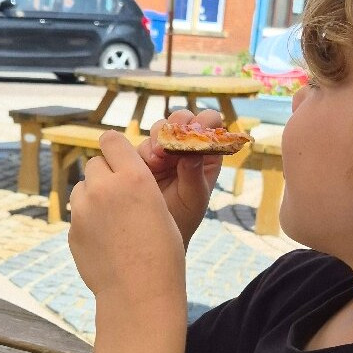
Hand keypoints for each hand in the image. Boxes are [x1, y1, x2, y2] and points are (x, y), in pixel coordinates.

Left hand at [68, 131, 186, 304]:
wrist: (140, 294)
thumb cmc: (162, 253)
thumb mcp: (161, 209)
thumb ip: (136, 186)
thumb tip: (115, 174)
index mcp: (135, 177)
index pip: (111, 140)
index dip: (116, 149)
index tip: (121, 159)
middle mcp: (105, 188)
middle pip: (95, 163)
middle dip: (105, 175)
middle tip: (121, 196)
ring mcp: (83, 210)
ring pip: (82, 188)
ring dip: (93, 196)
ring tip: (114, 221)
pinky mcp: (72, 230)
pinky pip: (78, 215)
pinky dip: (89, 222)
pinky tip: (107, 241)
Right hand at [139, 108, 223, 247]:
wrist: (155, 234)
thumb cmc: (184, 219)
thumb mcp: (194, 200)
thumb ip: (194, 175)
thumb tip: (192, 151)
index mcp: (207, 153)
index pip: (211, 123)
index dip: (205, 121)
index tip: (195, 130)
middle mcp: (186, 147)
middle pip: (183, 118)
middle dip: (177, 124)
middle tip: (171, 141)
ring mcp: (163, 150)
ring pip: (160, 127)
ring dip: (158, 137)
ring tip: (157, 159)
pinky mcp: (143, 157)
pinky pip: (141, 143)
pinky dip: (144, 150)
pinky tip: (148, 165)